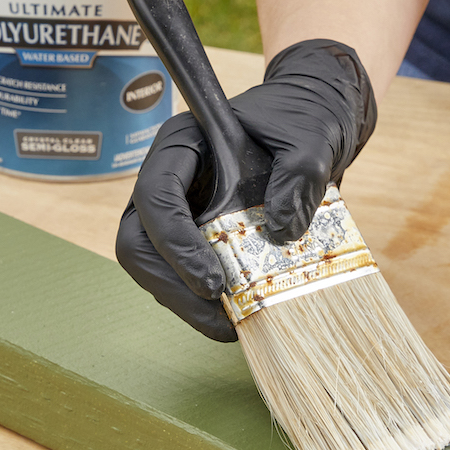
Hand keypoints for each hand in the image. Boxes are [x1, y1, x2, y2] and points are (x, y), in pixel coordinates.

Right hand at [115, 39, 376, 340]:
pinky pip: (180, 279)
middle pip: (138, 240)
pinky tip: (235, 320)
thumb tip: (283, 231)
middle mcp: (167, 180)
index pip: (156, 195)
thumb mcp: (309, 141)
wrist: (310, 132)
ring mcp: (176, 212)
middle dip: (173, 284)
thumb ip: (298, 178)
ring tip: (231, 326)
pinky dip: (201, 305)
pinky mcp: (193, 239)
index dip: (175, 243)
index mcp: (181, 144)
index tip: (214, 281)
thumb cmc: (301, 123)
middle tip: (219, 315)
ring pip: (153, 266)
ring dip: (185, 303)